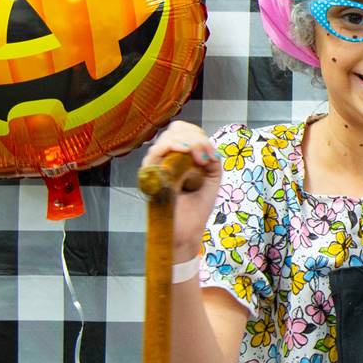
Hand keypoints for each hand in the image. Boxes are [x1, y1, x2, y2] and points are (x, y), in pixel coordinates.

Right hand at [145, 120, 222, 255]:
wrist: (187, 232)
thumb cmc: (197, 207)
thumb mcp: (213, 178)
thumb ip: (212, 158)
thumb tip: (206, 147)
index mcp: (178, 156)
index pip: (182, 130)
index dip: (196, 134)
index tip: (210, 154)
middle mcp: (164, 158)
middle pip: (175, 130)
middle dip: (195, 138)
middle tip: (206, 158)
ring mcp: (155, 166)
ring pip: (167, 139)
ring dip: (188, 143)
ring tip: (200, 159)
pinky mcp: (150, 176)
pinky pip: (156, 153)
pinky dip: (173, 148)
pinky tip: (186, 154)